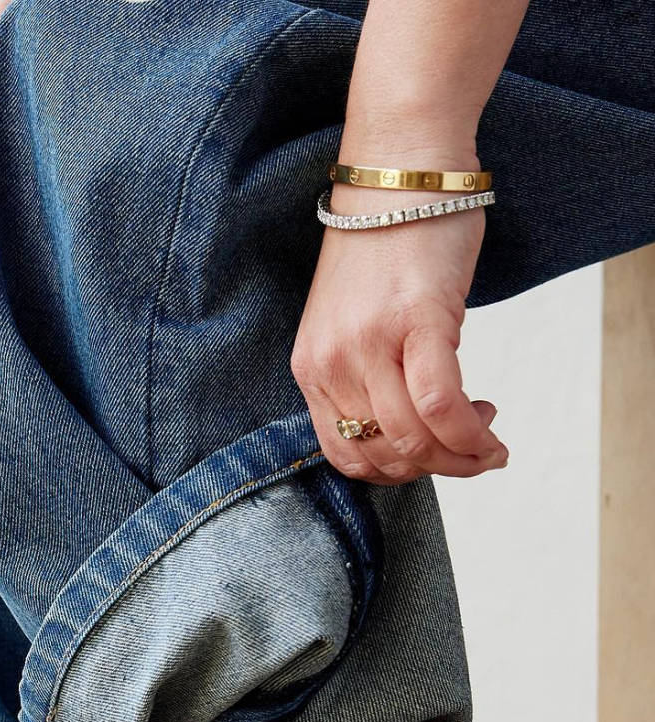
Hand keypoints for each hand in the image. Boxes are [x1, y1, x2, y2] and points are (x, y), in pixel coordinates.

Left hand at [291, 177, 507, 484]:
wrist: (402, 167)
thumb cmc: (389, 241)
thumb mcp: (358, 322)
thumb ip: (371, 374)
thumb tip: (416, 422)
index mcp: (311, 367)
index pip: (345, 455)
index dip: (394, 474)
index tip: (431, 458)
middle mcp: (331, 363)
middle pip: (382, 457)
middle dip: (434, 471)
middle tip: (470, 450)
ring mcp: (368, 344)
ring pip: (412, 441)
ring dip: (459, 456)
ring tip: (485, 436)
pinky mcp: (416, 321)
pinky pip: (438, 405)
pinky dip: (470, 433)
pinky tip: (489, 428)